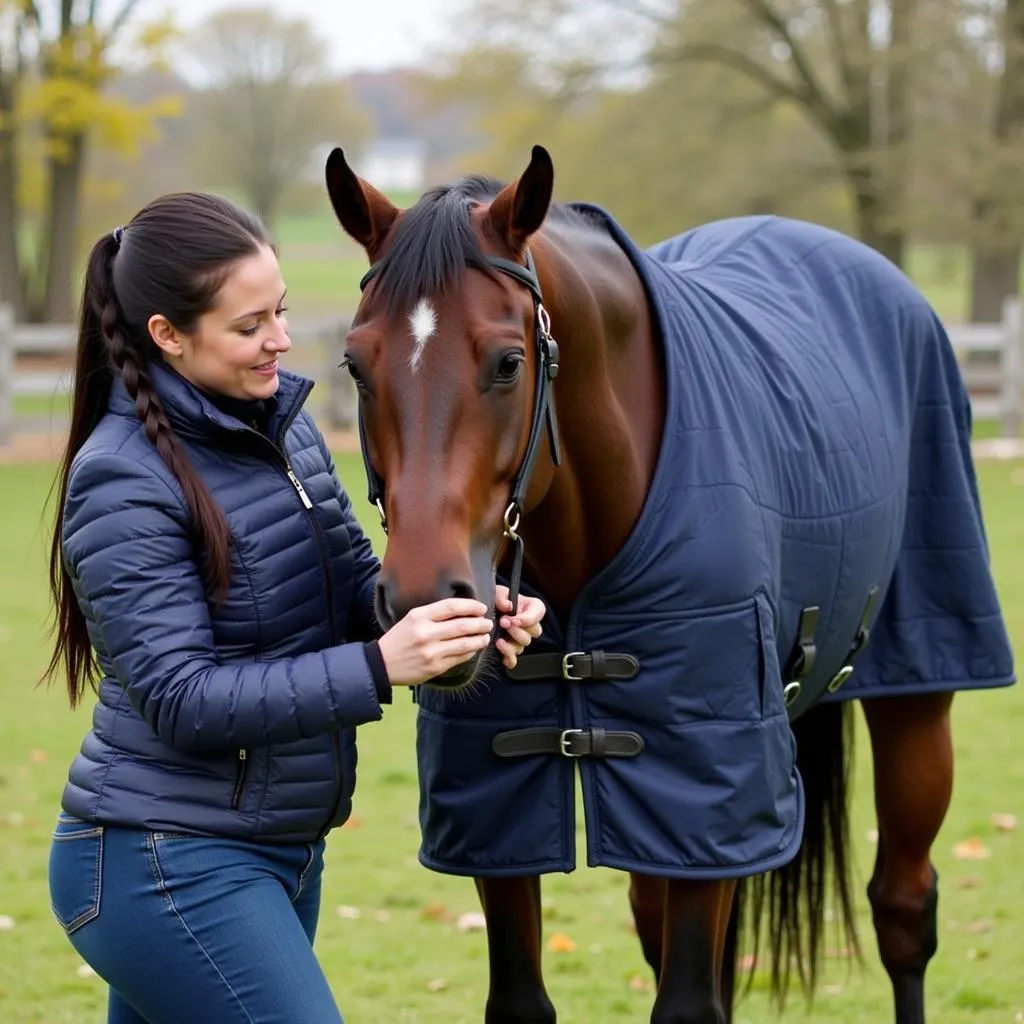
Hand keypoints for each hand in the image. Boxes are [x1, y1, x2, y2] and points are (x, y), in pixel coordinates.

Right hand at [377, 598, 492, 685]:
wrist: (381, 663)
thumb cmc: (399, 638)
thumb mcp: (411, 618)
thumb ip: (434, 614)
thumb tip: (464, 611)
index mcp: (419, 616)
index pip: (452, 607)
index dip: (471, 606)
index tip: (481, 608)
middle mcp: (426, 633)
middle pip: (462, 625)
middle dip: (480, 624)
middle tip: (488, 623)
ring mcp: (431, 652)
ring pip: (465, 643)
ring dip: (479, 639)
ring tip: (485, 636)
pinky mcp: (435, 667)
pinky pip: (459, 658)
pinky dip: (470, 652)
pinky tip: (474, 648)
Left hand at [494, 585, 545, 670]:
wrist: (484, 610)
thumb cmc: (495, 599)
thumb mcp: (497, 592)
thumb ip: (502, 596)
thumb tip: (508, 606)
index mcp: (531, 607)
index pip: (538, 613)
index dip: (528, 618)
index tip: (513, 619)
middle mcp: (528, 625)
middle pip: (533, 633)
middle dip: (518, 630)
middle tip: (503, 624)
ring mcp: (519, 640)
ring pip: (522, 646)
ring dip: (511, 645)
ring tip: (498, 640)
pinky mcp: (510, 651)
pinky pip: (514, 660)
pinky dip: (508, 659)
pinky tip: (500, 655)